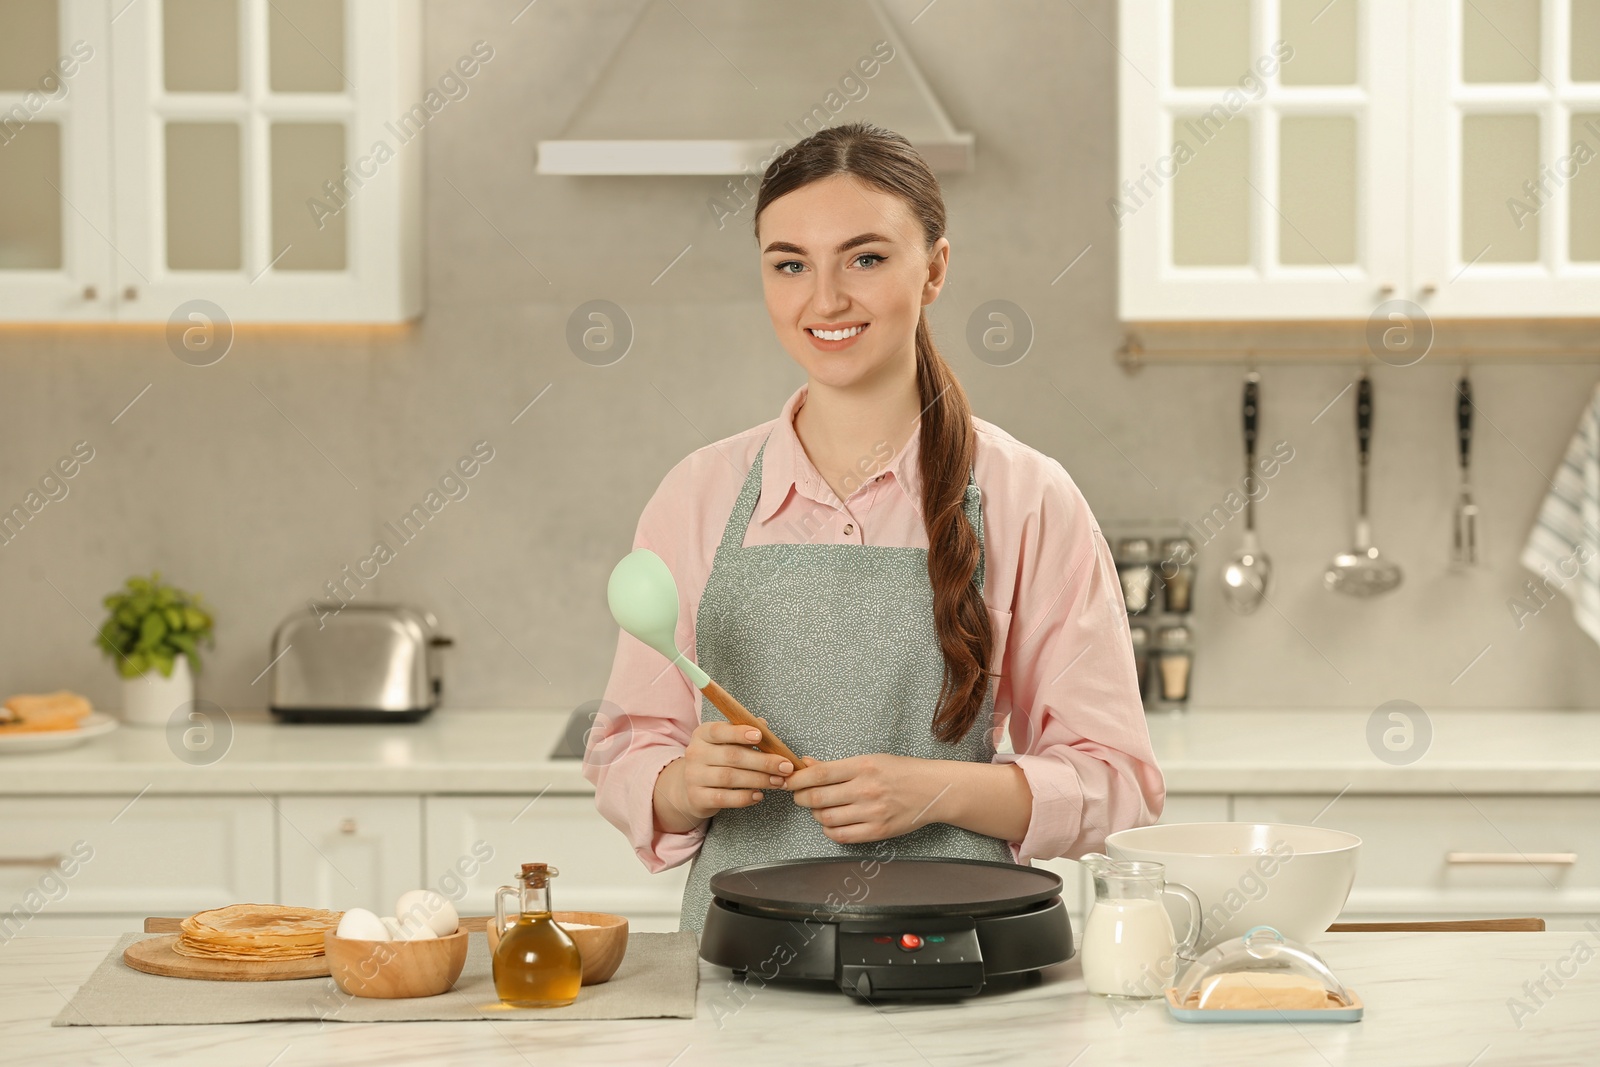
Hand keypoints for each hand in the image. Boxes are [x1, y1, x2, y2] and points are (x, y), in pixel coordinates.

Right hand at [667, 718, 795, 822]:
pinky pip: (724, 798)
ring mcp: (694, 776)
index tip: (760, 736)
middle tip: (785, 767)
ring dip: (759, 780)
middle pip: (731, 756)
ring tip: (778, 782)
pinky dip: (744, 797)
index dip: (739, 733)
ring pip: (730, 778)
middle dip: (763, 762)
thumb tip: (763, 724)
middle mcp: (695, 753)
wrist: (690, 787)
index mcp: (703, 734)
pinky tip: (759, 795)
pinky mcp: (697, 798)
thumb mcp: (726, 742)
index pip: (719, 730)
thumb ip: (744, 733)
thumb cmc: (716, 760)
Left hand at [784, 754, 943, 843]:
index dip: (796, 779)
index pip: (819, 774)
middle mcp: (866, 789)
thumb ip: (836, 766)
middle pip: (817, 798)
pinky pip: (841, 836)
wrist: (933, 790)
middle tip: (799, 796)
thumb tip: (806, 764)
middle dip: (801, 798)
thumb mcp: (869, 760)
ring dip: (815, 814)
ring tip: (819, 807)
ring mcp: (872, 812)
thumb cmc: (900, 772)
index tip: (787, 781)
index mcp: (863, 766)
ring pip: (826, 818)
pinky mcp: (878, 831)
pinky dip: (829, 830)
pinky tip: (831, 822)